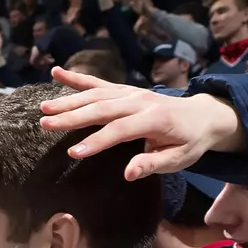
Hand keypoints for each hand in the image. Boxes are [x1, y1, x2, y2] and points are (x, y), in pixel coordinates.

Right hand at [39, 69, 246, 176]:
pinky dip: (76, 78)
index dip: (96, 141)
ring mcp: (131, 92)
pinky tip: (56, 73)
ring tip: (44, 108)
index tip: (73, 152)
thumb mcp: (179, 159)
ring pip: (96, 94)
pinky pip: (98, 83)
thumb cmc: (190, 142)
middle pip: (102, 108)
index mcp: (154, 119)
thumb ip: (152, 164)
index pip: (120, 130)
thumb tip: (127, 173)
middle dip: (72, 116)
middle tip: (45, 123)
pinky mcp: (125, 90)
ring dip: (68, 100)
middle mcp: (140, 100)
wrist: (203, 115)